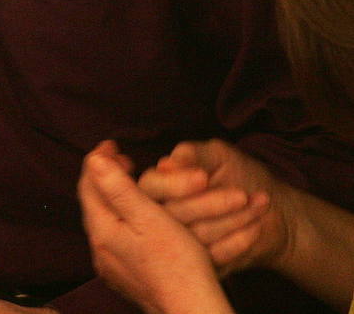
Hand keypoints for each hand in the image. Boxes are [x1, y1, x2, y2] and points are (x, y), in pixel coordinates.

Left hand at [78, 143, 232, 313]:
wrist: (191, 310)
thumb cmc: (176, 263)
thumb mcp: (148, 217)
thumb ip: (119, 188)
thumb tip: (94, 160)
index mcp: (102, 231)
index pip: (89, 186)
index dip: (99, 161)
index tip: (113, 145)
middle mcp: (100, 249)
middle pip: (95, 203)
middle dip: (107, 178)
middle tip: (124, 159)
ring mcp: (111, 266)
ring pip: (106, 221)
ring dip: (116, 197)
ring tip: (131, 182)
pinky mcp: (126, 276)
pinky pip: (117, 238)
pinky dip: (125, 218)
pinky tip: (139, 216)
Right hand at [137, 139, 283, 273]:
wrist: (271, 210)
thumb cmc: (239, 174)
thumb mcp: (217, 156)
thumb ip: (192, 155)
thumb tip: (167, 164)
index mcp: (157, 186)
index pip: (151, 186)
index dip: (175, 184)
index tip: (203, 178)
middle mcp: (161, 216)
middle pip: (172, 215)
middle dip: (210, 204)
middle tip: (241, 195)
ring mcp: (179, 245)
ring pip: (195, 236)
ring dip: (232, 220)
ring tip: (258, 204)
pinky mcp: (199, 266)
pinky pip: (214, 258)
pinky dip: (239, 242)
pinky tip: (256, 226)